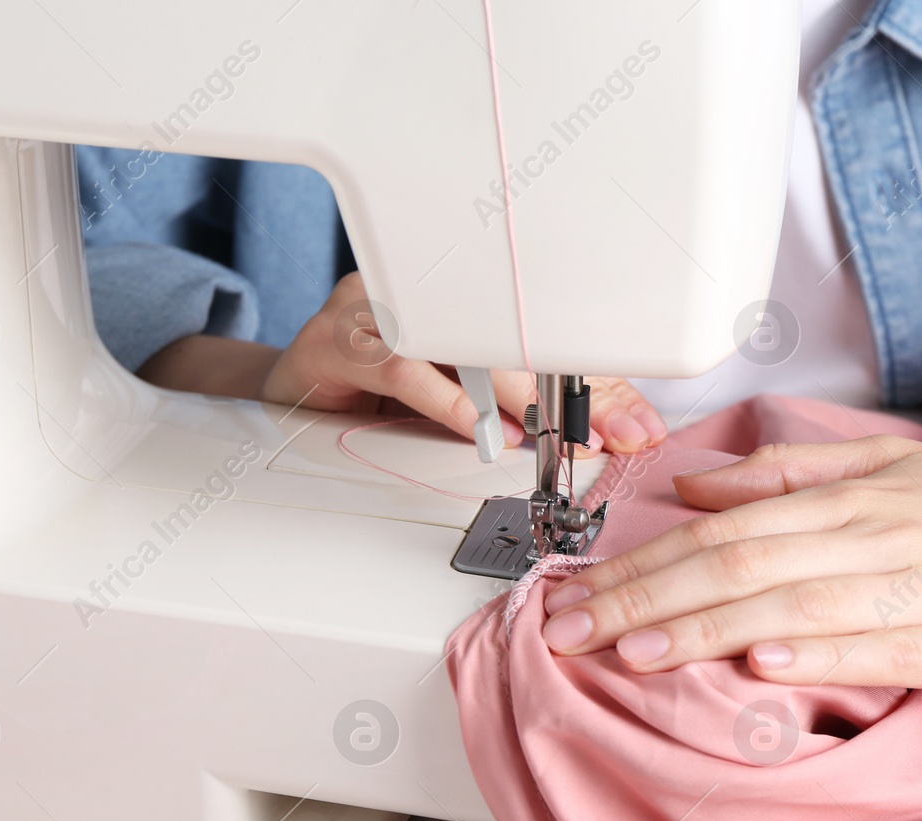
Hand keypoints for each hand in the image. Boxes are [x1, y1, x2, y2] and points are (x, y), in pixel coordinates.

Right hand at [140, 272, 666, 455]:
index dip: (593, 376)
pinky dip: (443, 401)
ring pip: (454, 337)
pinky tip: (473, 428)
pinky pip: (399, 363)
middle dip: (559, 387)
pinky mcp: (335, 340)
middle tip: (594, 434)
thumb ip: (546, 409)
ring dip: (503, 391)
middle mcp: (421, 285)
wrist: (289, 393)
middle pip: (506, 322)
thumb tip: (630, 429)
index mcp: (464, 285)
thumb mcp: (475, 399)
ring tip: (535, 433)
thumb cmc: (381, 390)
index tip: (632, 426)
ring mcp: (377, 307)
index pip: (544, 324)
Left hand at [537, 436, 921, 690]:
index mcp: (847, 499)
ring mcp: (919, 590)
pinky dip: (818, 652)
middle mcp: (871, 537)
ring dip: (707, 628)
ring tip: (634, 653)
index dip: (640, 565)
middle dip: (644, 600)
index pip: (719, 531)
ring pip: (793, 603)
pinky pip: (880, 646)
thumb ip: (787, 474)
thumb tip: (693, 486)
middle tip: (567, 631)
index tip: (572, 595)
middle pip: (737, 564)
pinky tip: (763, 663)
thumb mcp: (891, 470)